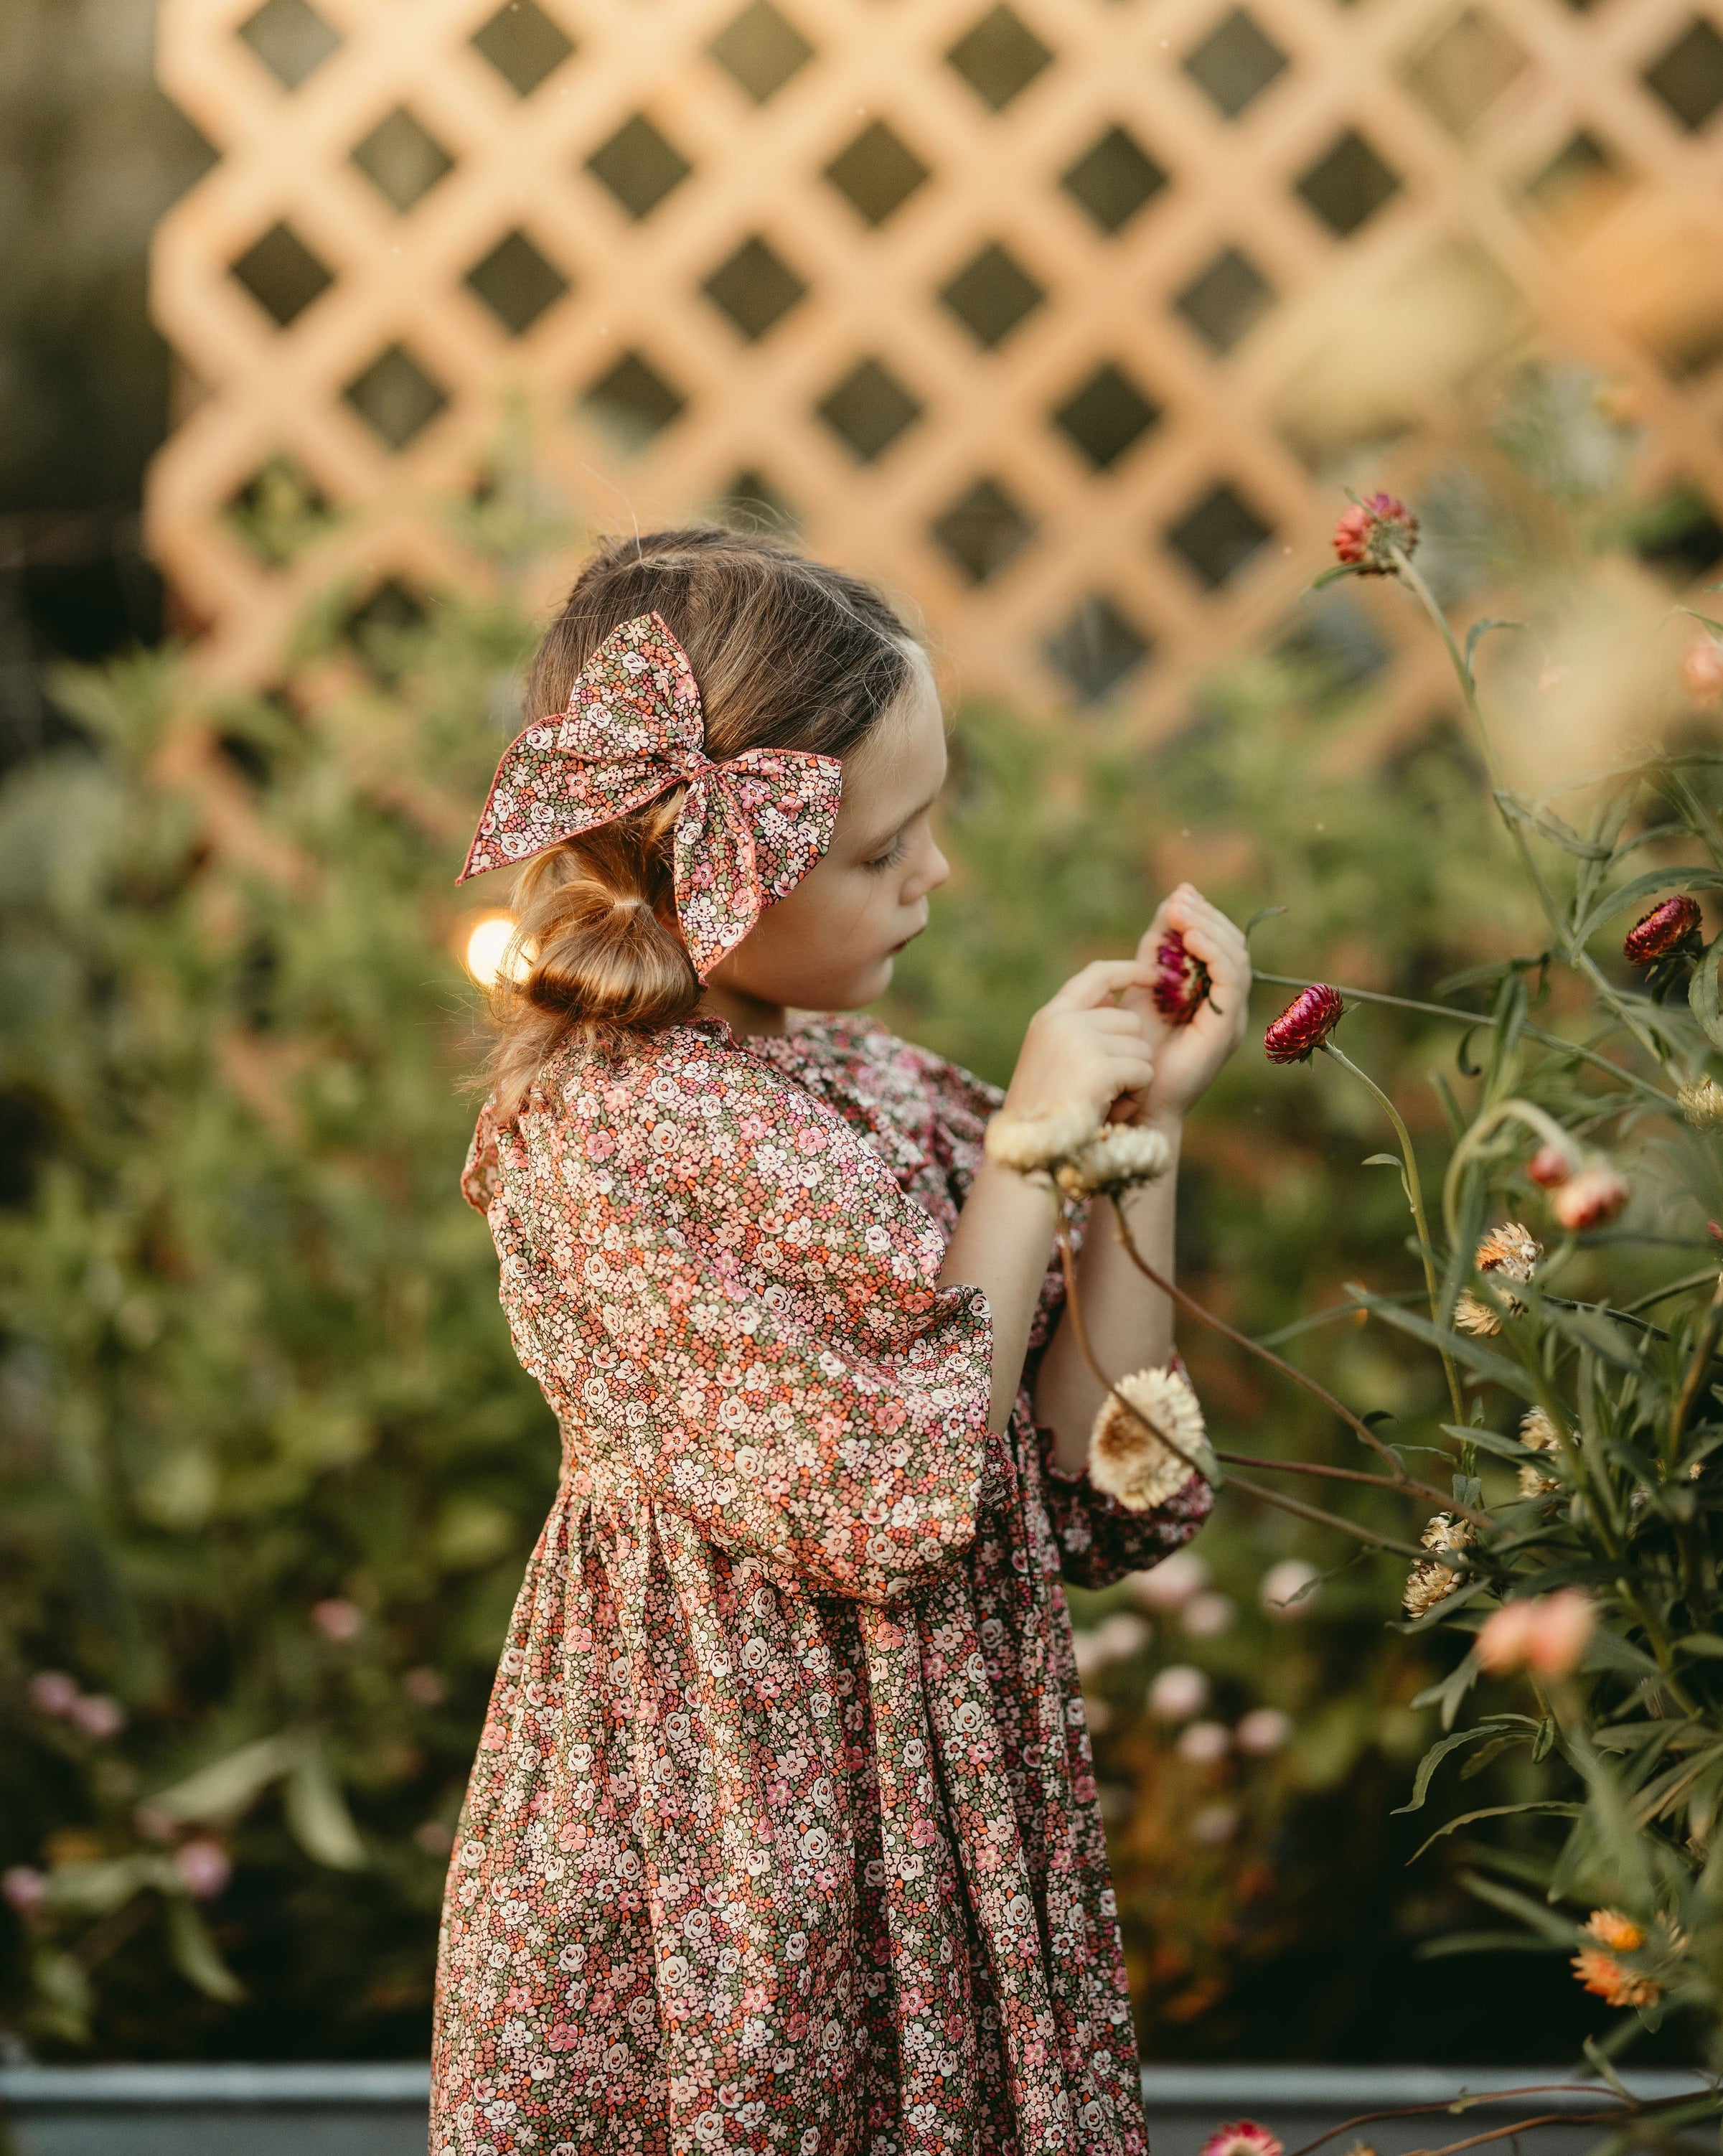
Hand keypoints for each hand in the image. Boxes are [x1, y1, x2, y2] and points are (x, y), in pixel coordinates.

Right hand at [1004, 961, 1157, 1126]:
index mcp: (1049, 1017)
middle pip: (1130, 1021)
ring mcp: (1078, 1042)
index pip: (1096, 976)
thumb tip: (1115, 999)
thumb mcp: (1051, 1059)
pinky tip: (1110, 1111)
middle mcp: (1062, 1022)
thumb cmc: (1044, 1113)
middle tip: (1104, 1088)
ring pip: (1142, 1049)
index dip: (1128, 971)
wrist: (1029, 1151)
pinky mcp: (1097, 1068)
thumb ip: (1079, 1028)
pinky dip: (1136, 1097)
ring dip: (1134, 1080)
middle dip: (1130, 1055)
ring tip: (1103, 1102)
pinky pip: (1144, 1073)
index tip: (1153, 975)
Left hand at [1118, 884, 1250, 1127]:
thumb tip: (1171, 904)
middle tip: (1179, 899)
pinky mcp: (1225, 1030)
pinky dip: (1213, 954)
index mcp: (1211, 994)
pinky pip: (1230, 982)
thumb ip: (1156, 951)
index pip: (1219, 943)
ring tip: (1181, 912)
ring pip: (1235, 959)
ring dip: (1208, 929)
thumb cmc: (1133, 1047)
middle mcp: (1227, 1005)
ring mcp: (1230, 1018)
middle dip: (1205, 917)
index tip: (1180, 893)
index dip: (1203, 915)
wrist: (1131, 1098)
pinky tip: (1191, 938)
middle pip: (1232, 946)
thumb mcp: (1143, 985)